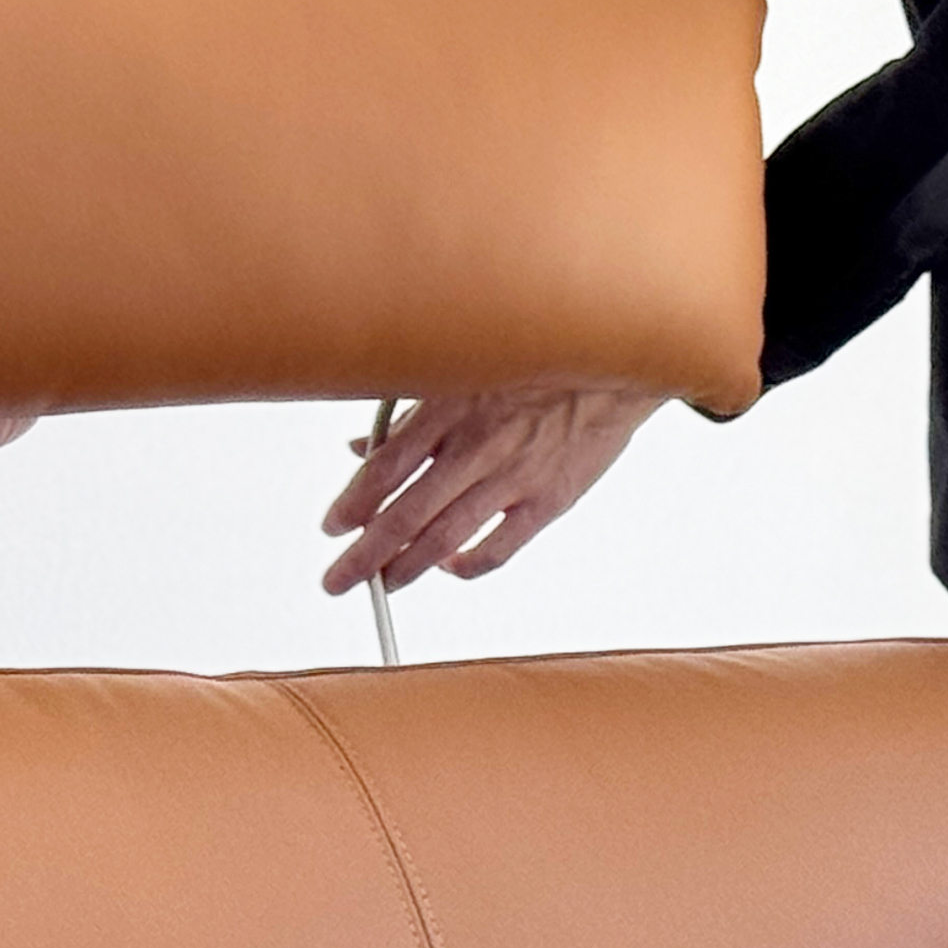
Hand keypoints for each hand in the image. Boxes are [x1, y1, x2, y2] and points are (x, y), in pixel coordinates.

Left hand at [320, 383, 662, 598]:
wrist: (615, 364)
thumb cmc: (534, 365)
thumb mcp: (463, 373)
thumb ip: (410, 414)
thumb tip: (361, 448)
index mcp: (450, 407)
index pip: (385, 468)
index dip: (352, 504)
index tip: (332, 527)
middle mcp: (477, 446)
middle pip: (405, 514)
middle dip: (364, 555)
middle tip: (339, 579)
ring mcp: (512, 478)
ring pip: (444, 538)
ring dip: (406, 567)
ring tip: (382, 583)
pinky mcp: (546, 502)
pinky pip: (498, 550)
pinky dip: (466, 568)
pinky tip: (448, 570)